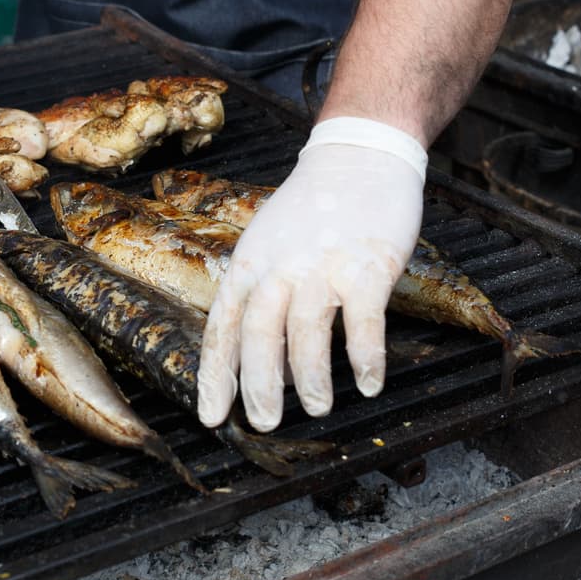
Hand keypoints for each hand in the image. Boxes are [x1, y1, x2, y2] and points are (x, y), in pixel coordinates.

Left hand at [197, 117, 426, 432]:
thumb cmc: (312, 207)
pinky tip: (368, 384)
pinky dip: (364, 359)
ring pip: (307, 334)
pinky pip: (363, 323)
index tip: (212, 417)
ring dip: (310, 379)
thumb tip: (251, 352)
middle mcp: (280, 267)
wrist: (359, 155)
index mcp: (249, 264)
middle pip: (258, 335)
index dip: (217, 376)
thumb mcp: (265, 240)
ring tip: (318, 407)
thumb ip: (257, 289)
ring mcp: (324, 266)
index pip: (224, 327)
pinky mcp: (367, 266)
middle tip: (265, 424)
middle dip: (259, 386)